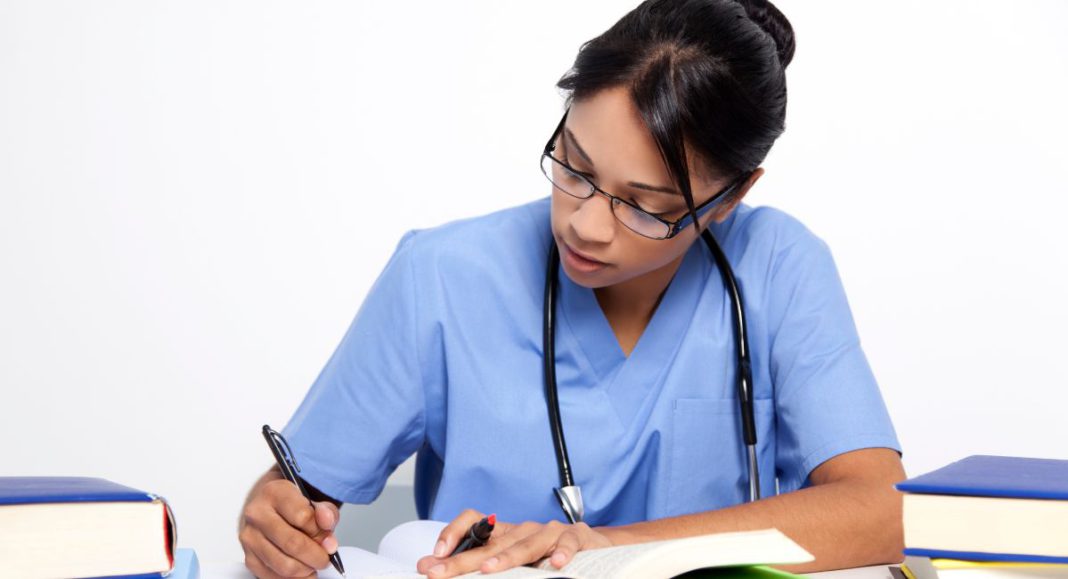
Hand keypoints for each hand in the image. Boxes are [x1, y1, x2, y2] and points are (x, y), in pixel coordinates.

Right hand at [239, 474, 341, 578]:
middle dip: (316, 556)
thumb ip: (325, 512)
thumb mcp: (313, 498)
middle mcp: (257, 514)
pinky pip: (272, 576)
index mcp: (275, 492)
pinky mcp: (249, 557)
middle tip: (326, 557)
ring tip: (314, 564)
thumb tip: (328, 529)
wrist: (267, 505)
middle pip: (293, 544)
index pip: (303, 517)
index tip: (328, 536)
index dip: (320, 531)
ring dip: (305, 570)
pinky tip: (301, 571)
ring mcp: (250, 537)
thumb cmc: (291, 503)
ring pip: (283, 564)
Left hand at [415, 509, 613, 577]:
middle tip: (437, 572)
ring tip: (489, 570)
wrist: (596, 547)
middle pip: (490, 542)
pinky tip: (556, 565)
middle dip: (462, 559)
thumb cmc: (550, 556)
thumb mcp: (516, 560)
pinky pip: (567, 543)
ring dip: (507, 557)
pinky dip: (561, 553)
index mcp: (506, 533)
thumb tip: (436, 568)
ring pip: (526, 544)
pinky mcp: (576, 537)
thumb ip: (483, 562)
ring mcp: (550, 532)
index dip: (452, 533)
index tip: (434, 557)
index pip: (474, 522)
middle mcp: (524, 529)